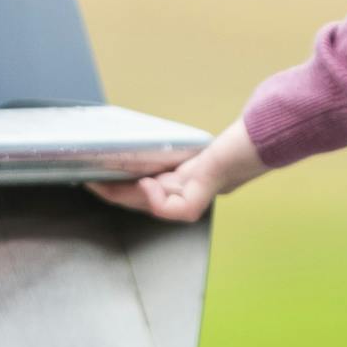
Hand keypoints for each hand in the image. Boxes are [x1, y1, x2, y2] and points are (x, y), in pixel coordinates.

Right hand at [90, 116, 264, 221]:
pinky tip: (148, 184)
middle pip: (140, 202)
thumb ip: (172, 149)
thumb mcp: (195, 146)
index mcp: (177, 184)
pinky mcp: (201, 198)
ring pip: (151, 206)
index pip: (140, 192)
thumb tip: (144, 136)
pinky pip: (174, 210)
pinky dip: (156, 201)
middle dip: (112, 194)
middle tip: (88, 182)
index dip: (115, 188)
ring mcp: (191, 198)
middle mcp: (182, 195)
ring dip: (127, 196)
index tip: (93, 177)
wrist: (257, 143)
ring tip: (107, 183)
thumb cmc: (231, 143)